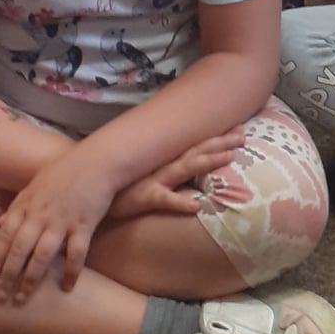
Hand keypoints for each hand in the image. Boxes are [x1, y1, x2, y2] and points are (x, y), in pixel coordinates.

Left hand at [0, 150, 119, 302]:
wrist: (96, 162)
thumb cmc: (64, 172)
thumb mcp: (34, 186)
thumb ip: (17, 206)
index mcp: (26, 205)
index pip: (5, 236)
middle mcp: (41, 215)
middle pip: (19, 250)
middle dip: (7, 275)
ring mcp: (62, 221)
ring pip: (42, 255)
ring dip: (31, 278)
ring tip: (22, 298)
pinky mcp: (84, 225)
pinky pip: (76, 253)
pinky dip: (71, 272)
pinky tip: (66, 287)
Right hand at [104, 128, 251, 219]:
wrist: (91, 195)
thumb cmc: (122, 189)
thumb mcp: (146, 177)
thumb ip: (166, 173)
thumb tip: (187, 170)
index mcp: (165, 162)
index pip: (196, 146)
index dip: (218, 138)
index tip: (240, 128)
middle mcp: (163, 167)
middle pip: (196, 152)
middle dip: (220, 142)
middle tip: (242, 134)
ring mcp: (154, 180)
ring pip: (185, 168)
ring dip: (207, 161)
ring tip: (228, 157)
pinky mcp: (143, 198)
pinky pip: (163, 200)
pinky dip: (179, 202)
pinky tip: (195, 205)